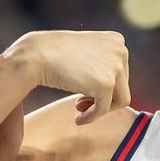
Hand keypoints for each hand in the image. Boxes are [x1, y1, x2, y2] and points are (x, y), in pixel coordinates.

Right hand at [5, 30, 130, 124]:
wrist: (37, 54)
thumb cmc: (54, 53)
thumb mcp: (85, 52)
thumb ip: (101, 64)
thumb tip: (111, 90)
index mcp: (116, 40)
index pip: (121, 73)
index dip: (104, 87)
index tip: (85, 92)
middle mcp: (121, 50)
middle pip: (123, 87)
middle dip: (102, 98)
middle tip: (79, 102)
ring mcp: (116, 67)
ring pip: (120, 100)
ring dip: (101, 109)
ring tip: (80, 110)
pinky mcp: (107, 83)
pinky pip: (104, 110)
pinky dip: (92, 117)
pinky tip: (78, 119)